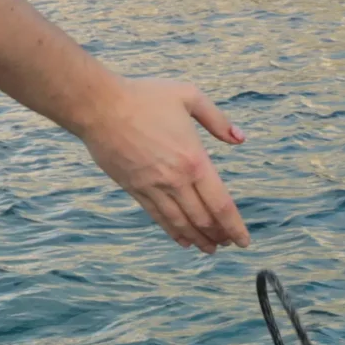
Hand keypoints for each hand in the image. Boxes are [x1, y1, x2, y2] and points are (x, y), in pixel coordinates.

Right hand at [77, 76, 249, 253]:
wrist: (100, 107)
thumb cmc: (144, 97)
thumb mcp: (189, 96)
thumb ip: (217, 120)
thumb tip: (240, 138)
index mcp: (194, 160)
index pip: (221, 204)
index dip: (234, 226)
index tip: (244, 241)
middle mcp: (176, 180)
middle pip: (203, 219)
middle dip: (219, 235)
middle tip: (228, 243)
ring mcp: (153, 188)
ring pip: (181, 224)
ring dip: (198, 239)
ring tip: (210, 248)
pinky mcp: (135, 190)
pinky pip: (158, 218)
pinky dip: (174, 232)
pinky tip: (184, 240)